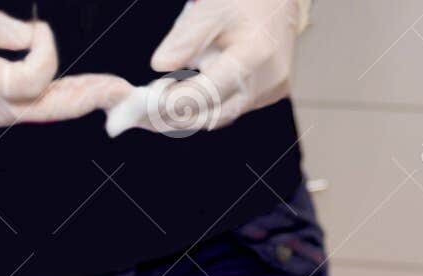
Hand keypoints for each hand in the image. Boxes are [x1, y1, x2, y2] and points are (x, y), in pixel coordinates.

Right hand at [0, 6, 131, 129]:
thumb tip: (35, 36)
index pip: (34, 76)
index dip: (45, 50)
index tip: (39, 30)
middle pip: (53, 108)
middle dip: (91, 97)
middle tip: (122, 90)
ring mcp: (0, 118)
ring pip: (49, 112)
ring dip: (82, 99)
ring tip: (114, 90)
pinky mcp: (0, 117)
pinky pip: (38, 110)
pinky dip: (63, 100)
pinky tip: (85, 92)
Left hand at [107, 0, 307, 136]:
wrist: (280, 3)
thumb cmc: (244, 1)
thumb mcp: (211, 9)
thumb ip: (185, 38)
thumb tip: (159, 65)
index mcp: (254, 55)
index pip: (209, 91)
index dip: (176, 102)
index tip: (147, 105)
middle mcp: (266, 81)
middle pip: (214, 113)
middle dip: (176, 117)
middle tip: (142, 116)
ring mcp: (270, 92)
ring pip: (221, 116)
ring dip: (188, 116)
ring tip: (156, 110)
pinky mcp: (269, 96)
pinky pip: (231, 109)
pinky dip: (206, 108)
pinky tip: (183, 101)